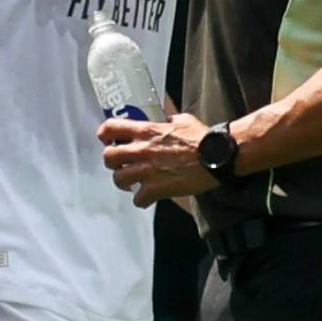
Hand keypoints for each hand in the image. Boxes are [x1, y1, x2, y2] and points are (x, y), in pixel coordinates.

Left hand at [100, 111, 218, 203]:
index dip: (105, 135)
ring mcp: (146, 171)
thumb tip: (166, 120)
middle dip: (112, 162)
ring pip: (118, 179)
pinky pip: (138, 199)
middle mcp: (141, 150)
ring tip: (133, 183)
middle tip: (121, 164)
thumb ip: (168, 120)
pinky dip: (142, 200)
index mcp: (146, 131)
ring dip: (124, 182)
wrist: (216, 157)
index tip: (108, 139)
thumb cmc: (202, 138)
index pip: (110, 128)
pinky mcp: (156, 189)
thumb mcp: (183, 120)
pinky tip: (148, 197)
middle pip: (108, 157)